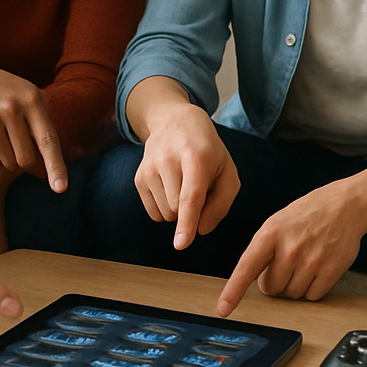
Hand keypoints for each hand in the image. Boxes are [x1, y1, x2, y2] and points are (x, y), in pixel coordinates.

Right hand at [0, 65, 67, 190]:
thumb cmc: (12, 96)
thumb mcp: (33, 101)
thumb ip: (44, 132)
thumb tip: (43, 172)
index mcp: (33, 101)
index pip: (48, 140)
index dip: (56, 166)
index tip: (60, 189)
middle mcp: (11, 108)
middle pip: (25, 159)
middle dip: (26, 160)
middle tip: (20, 143)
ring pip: (7, 163)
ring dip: (9, 159)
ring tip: (4, 136)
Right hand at [135, 100, 239, 249]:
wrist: (175, 122)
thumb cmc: (208, 151)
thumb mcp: (227, 172)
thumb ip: (221, 204)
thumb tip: (200, 231)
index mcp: (196, 158)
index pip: (190, 197)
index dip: (187, 223)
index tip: (181, 245)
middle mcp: (168, 161)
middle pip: (178, 211)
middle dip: (192, 210)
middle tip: (198, 186)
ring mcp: (149, 168)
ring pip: (165, 214)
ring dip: (178, 210)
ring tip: (184, 183)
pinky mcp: (139, 177)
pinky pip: (154, 213)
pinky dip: (166, 209)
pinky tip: (170, 187)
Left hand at [216, 181, 363, 316]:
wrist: (345, 206)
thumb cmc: (308, 215)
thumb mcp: (277, 223)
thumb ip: (263, 250)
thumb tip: (252, 282)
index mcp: (270, 233)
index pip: (247, 268)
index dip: (233, 291)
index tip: (223, 309)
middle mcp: (290, 248)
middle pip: (271, 289)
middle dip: (275, 282)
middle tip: (286, 264)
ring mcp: (311, 260)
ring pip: (292, 294)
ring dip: (295, 286)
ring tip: (303, 262)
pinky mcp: (331, 270)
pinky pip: (312, 296)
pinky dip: (312, 289)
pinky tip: (317, 269)